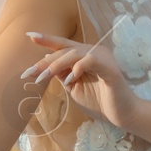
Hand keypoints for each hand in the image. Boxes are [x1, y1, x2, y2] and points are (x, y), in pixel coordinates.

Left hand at [24, 32, 139, 130]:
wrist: (121, 115)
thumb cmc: (99, 102)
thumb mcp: (74, 88)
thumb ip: (62, 74)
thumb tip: (46, 62)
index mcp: (84, 56)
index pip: (63, 45)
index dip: (47, 39)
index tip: (29, 36)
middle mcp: (93, 52)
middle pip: (65, 50)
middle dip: (45, 62)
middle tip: (28, 73)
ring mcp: (102, 58)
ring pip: (74, 53)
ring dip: (56, 65)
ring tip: (43, 77)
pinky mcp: (109, 67)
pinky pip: (90, 61)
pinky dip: (78, 68)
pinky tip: (69, 80)